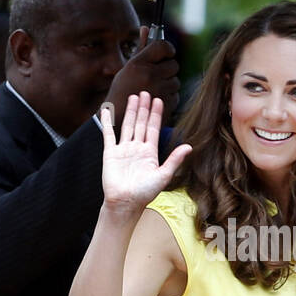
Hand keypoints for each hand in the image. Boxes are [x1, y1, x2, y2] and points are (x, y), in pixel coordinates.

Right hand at [100, 90, 190, 213]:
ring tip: (134, 96)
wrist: (125, 202)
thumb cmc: (145, 193)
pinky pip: (108, 134)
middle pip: (141, 123)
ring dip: (131, 111)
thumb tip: (189, 147)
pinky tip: (106, 109)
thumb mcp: (163, 175)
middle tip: (146, 92)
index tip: (158, 100)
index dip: (156, 114)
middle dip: (144, 108)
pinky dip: (107, 121)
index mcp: (149, 153)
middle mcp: (136, 148)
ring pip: (128, 125)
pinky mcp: (110, 152)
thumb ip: (174, 159)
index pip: (153, 129)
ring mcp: (123, 149)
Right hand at [105, 25, 179, 125]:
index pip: (163, 46)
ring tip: (154, 89)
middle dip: (168, 69)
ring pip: (176, 81)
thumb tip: (146, 28)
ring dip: (168, 84)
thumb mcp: (127, 67)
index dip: (168, 48)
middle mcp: (150, 75)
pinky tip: (156, 100)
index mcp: (138, 64)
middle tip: (158, 74)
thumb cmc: (122, 90)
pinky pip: (176, 95)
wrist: (118, 119)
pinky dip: (169, 97)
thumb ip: (141, 48)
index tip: (167, 53)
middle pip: (174, 64)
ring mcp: (159, 90)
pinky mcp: (166, 105)